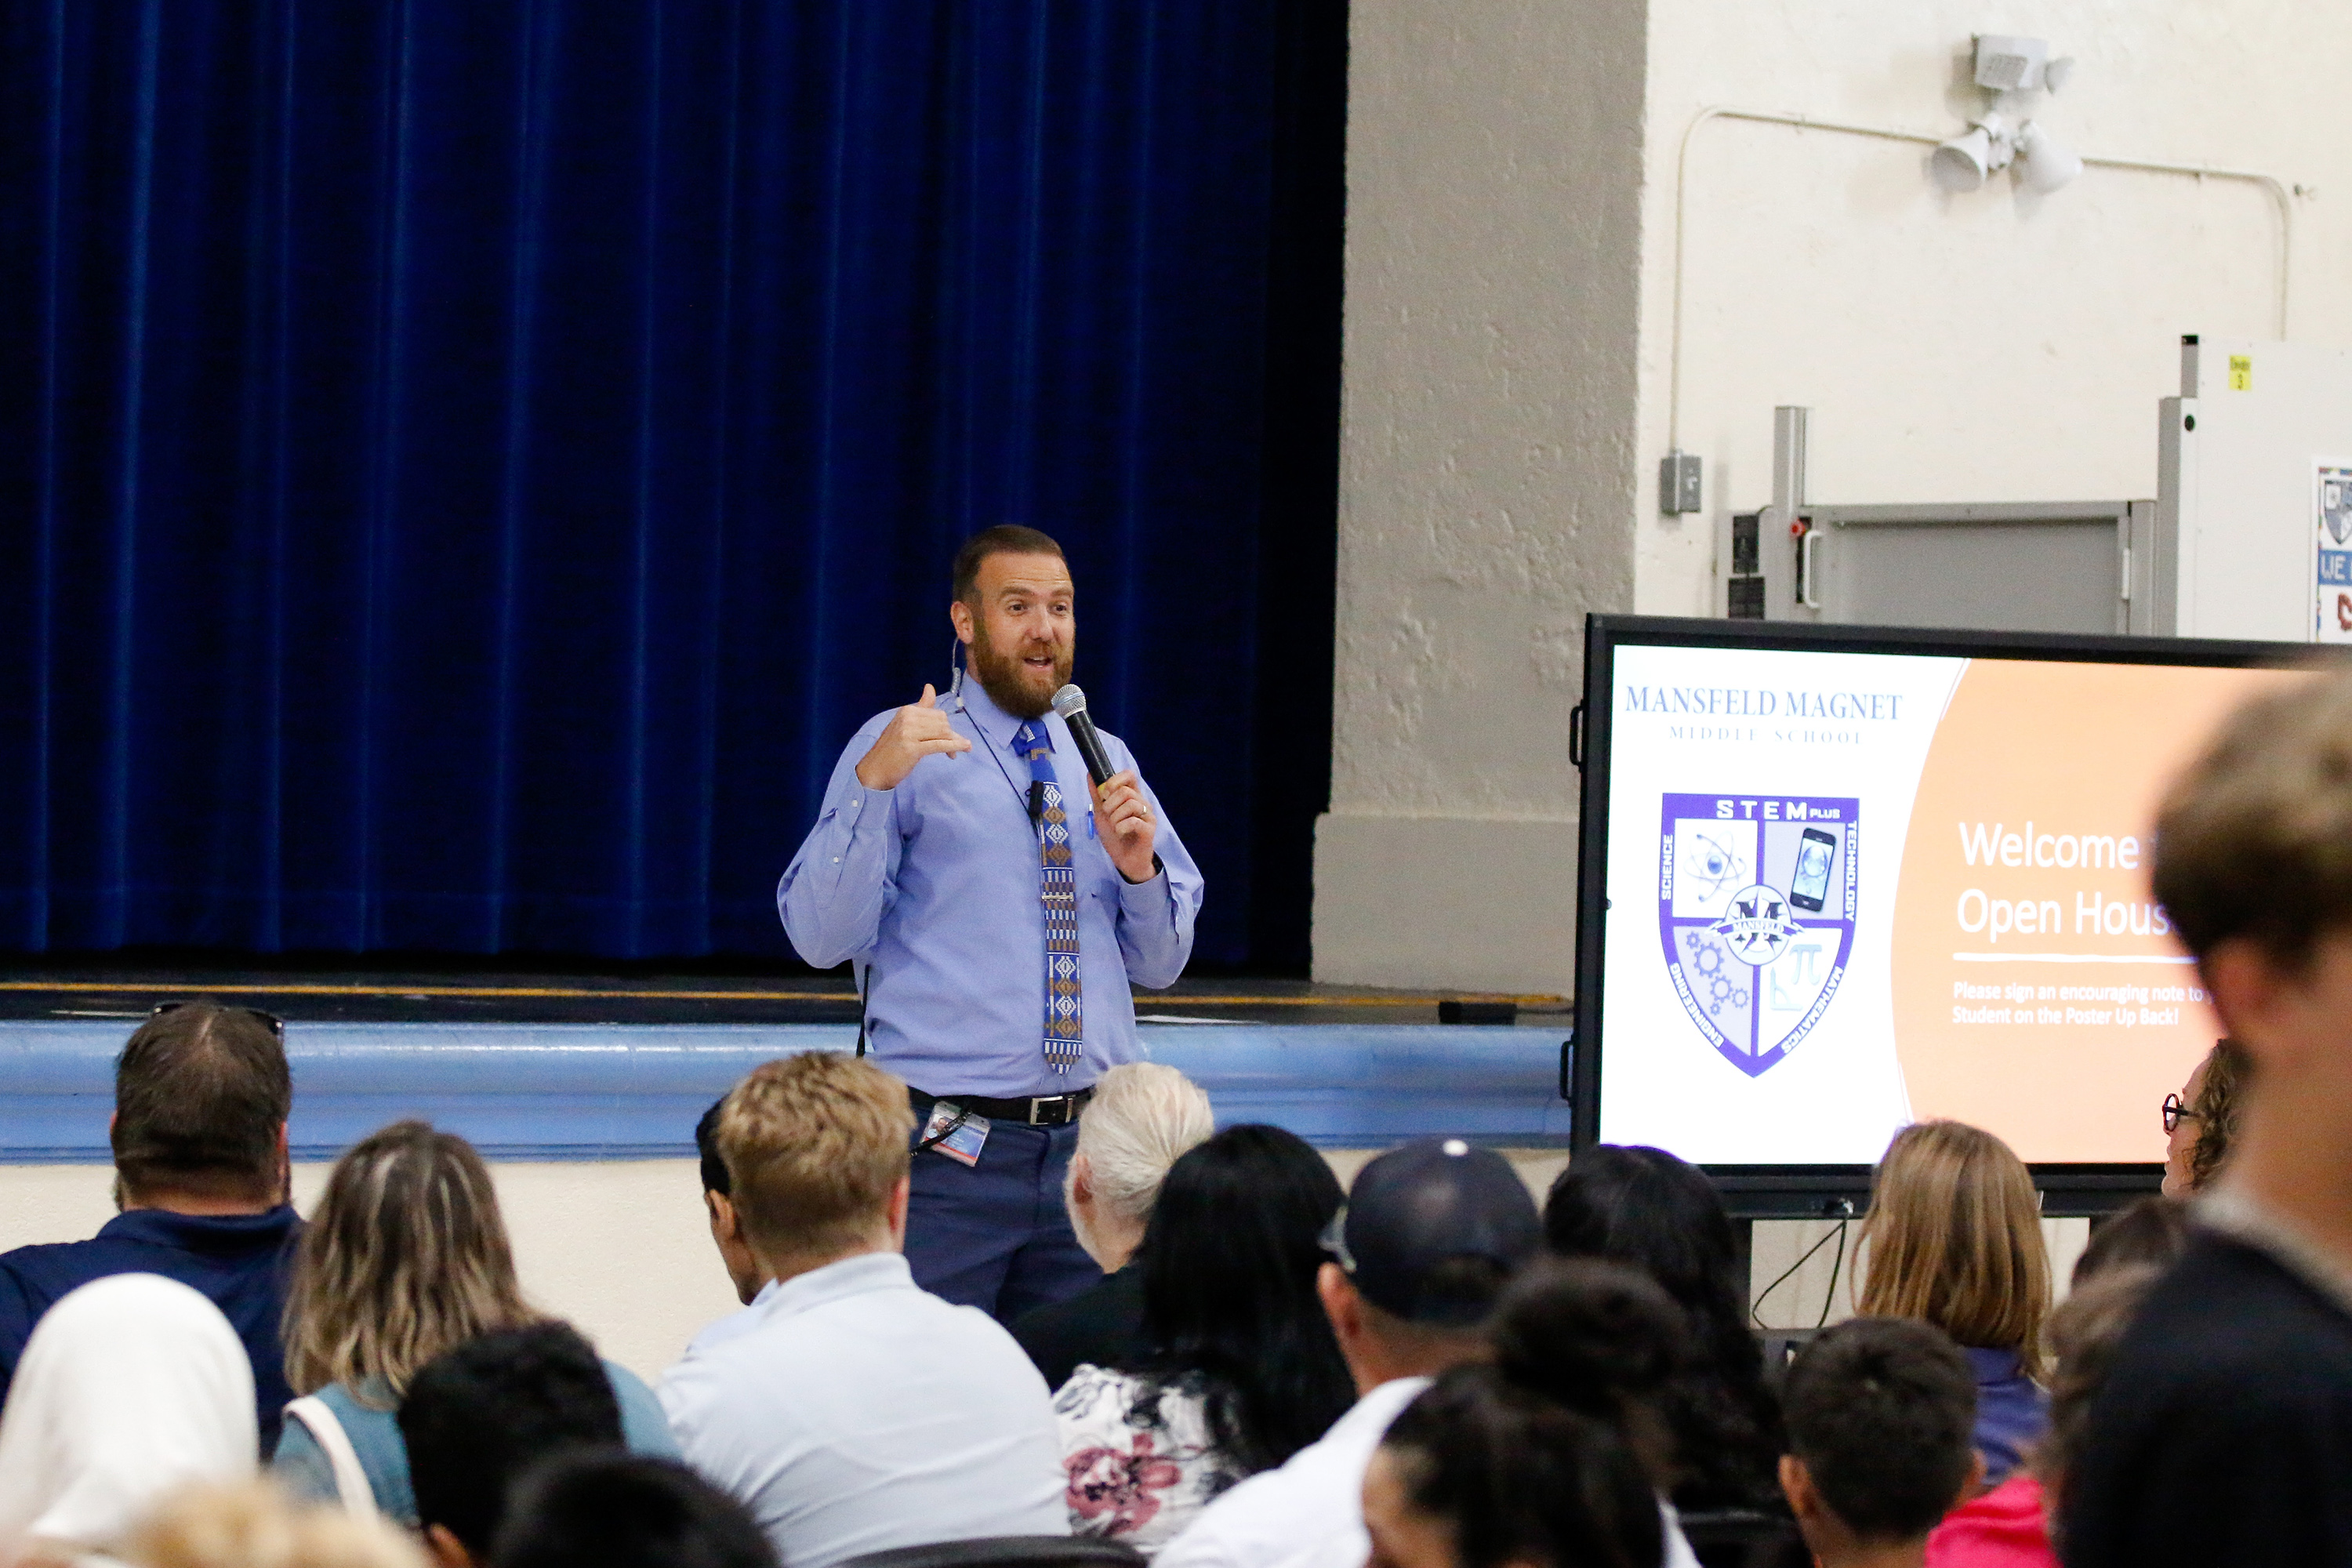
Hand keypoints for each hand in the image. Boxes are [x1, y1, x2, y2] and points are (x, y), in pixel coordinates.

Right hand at [854, 685, 972, 789]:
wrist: (874, 770)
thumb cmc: (891, 749)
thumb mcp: (904, 724)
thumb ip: (921, 707)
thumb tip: (930, 687)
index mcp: (907, 710)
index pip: (938, 714)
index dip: (946, 727)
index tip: (949, 738)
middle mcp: (908, 718)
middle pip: (943, 723)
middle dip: (951, 736)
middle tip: (951, 750)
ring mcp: (909, 733)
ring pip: (943, 733)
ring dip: (954, 744)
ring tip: (954, 753)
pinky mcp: (913, 749)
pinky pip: (940, 745)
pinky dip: (955, 747)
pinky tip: (964, 748)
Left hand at [1093, 769, 1158, 882]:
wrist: (1124, 860)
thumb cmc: (1115, 836)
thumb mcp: (1101, 813)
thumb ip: (1096, 795)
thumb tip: (1090, 774)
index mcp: (1132, 795)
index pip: (1129, 775)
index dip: (1115, 781)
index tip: (1104, 794)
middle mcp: (1142, 802)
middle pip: (1126, 791)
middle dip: (1110, 804)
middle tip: (1109, 816)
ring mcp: (1148, 816)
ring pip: (1130, 804)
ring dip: (1115, 817)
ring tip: (1115, 827)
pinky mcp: (1149, 829)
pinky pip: (1134, 821)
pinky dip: (1121, 827)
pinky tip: (1120, 833)